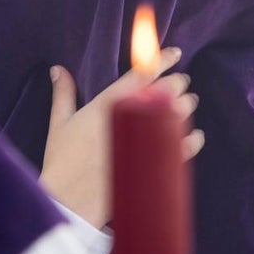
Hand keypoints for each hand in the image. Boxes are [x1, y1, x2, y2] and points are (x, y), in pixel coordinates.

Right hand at [39, 49, 204, 228]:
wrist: (68, 200)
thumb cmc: (61, 162)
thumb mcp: (59, 124)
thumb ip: (63, 94)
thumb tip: (57, 69)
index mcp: (108, 103)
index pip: (142, 74)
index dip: (162, 60)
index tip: (175, 53)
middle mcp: (129, 118)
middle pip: (165, 91)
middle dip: (177, 83)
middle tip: (182, 81)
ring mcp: (143, 141)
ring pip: (176, 115)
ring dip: (185, 105)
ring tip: (188, 102)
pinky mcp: (152, 165)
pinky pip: (182, 148)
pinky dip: (192, 139)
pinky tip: (196, 136)